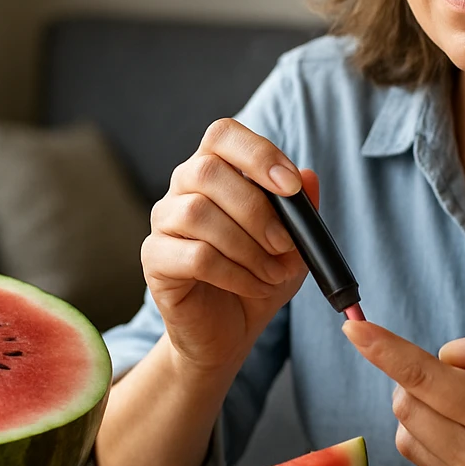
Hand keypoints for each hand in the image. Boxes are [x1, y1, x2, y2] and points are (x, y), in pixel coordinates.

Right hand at [142, 118, 317, 375]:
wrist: (229, 331)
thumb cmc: (258, 277)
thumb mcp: (293, 244)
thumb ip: (301, 210)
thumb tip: (309, 176)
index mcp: (215, 170)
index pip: (222, 134)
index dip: (257, 153)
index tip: (290, 187)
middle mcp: (182, 188)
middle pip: (208, 171)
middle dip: (257, 210)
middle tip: (286, 246)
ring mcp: (163, 223)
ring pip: (198, 213)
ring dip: (247, 247)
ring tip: (272, 274)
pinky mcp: (155, 260)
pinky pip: (193, 256)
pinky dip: (233, 273)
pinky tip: (252, 286)